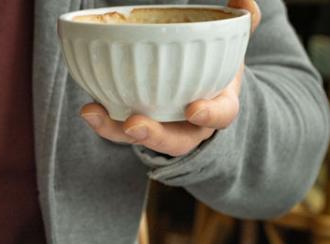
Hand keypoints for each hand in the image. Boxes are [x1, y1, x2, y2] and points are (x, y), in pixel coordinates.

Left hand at [80, 0, 261, 156]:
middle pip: (173, 141)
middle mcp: (188, 127)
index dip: (209, 115)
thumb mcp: (232, 44)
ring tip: (92, 112)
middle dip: (153, 136)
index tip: (194, 109)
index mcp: (219, 107)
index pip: (220, 116)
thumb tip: (243, 0)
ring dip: (114, 130)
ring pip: (140, 139)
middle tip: (133, 124)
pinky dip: (103, 121)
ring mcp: (160, 130)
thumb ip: (242, 22)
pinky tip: (88, 108)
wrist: (200, 87)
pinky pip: (118, 129)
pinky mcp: (136, 126)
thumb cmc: (217, 64)